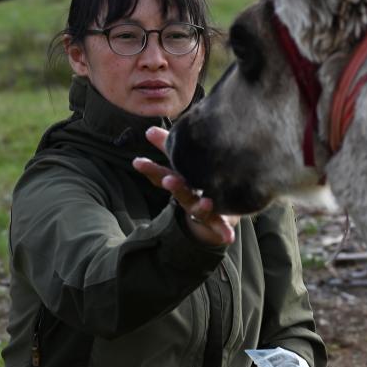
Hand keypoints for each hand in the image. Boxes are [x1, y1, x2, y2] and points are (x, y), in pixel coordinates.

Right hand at [133, 126, 238, 246]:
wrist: (212, 211)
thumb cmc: (195, 180)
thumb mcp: (181, 163)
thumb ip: (167, 146)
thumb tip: (149, 130)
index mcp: (179, 181)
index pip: (161, 174)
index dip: (150, 169)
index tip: (137, 162)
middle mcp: (187, 196)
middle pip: (179, 191)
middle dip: (174, 186)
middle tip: (169, 179)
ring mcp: (201, 209)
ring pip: (198, 207)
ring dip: (201, 206)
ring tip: (206, 202)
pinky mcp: (217, 219)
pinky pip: (220, 224)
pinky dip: (223, 230)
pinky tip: (229, 236)